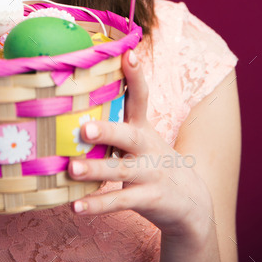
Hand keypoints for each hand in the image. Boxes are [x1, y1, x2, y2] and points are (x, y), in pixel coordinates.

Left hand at [67, 50, 216, 250]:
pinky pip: (121, 201)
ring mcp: (150, 173)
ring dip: (95, 170)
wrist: (190, 202)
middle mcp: (147, 146)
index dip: (136, 75)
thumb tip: (72, 98)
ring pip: (121, 170)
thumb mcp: (140, 136)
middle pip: (128, 135)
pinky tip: (76, 207)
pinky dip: (98, 205)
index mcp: (143, 126)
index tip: (129, 54)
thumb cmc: (150, 160)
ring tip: (71, 169)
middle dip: (107, 130)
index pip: (141, 96)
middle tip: (85, 128)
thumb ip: (115, 120)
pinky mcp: (149, 198)